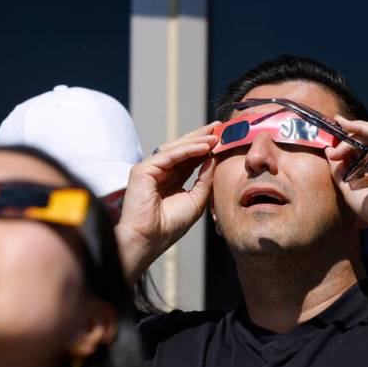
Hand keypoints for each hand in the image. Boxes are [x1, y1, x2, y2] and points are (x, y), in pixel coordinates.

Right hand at [116, 122, 219, 279]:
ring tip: (216, 135)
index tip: (223, 138)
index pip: (190, 158)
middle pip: (182, 148)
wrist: (149, 239)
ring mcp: (150, 169)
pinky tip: (204, 147)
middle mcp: (159, 171)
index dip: (206, 147)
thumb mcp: (196, 199)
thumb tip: (214, 157)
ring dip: (196, 140)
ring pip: (175, 148)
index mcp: (171, 179)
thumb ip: (205, 179)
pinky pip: (169, 155)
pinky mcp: (143, 170)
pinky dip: (187, 150)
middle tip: (219, 126)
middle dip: (201, 136)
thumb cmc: (170, 225)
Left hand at [325, 117, 367, 239]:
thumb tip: (328, 150)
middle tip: (332, 143)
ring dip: (352, 135)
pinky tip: (345, 128)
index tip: (332, 142)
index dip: (350, 141)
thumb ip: (339, 169)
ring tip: (337, 148)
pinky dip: (360, 127)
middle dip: (349, 135)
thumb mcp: (350, 185)